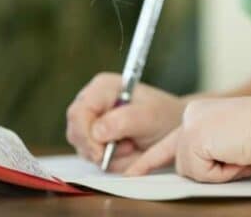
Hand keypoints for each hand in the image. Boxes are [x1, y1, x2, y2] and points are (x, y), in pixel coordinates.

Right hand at [65, 72, 184, 171]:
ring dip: (110, 156)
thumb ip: (123, 121)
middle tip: (128, 148)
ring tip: (134, 146)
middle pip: (76, 133)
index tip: (101, 153)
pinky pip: (94, 158)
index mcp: (102, 87)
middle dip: (99, 148)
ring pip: (84, 149)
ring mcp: (91, 122)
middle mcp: (92, 102)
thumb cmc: (164, 116)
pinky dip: (113, 161)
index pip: (78, 113)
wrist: (174, 129)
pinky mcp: (95, 140)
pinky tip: (130, 151)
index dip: (86, 135)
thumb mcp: (149, 116)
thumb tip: (97, 131)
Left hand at [124, 97, 250, 181]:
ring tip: (239, 153)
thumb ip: (212, 152)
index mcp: (199, 113)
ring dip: (219, 171)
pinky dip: (221, 173)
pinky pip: (200, 173)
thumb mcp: (231, 141)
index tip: (131, 173)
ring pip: (191, 171)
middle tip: (237, 158)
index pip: (170, 142)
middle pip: (183, 161)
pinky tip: (235, 154)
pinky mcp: (193, 139)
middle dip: (209, 171)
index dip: (150, 161)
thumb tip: (201, 171)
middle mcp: (190, 116)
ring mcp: (189, 126)